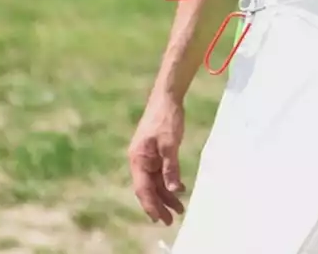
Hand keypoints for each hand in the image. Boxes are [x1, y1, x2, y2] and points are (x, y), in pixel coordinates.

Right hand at [128, 93, 186, 224]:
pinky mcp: (154, 153)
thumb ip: (171, 168)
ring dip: (166, 195)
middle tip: (171, 220)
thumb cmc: (166, 118)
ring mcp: (146, 157)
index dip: (152, 205)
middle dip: (159, 205)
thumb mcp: (170, 144)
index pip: (143, 189)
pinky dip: (168, 182)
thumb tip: (174, 190)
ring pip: (155, 182)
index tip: (160, 219)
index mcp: (138, 159)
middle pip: (148, 188)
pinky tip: (179, 190)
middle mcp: (139, 160)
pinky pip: (159, 173)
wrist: (166, 97)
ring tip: (179, 209)